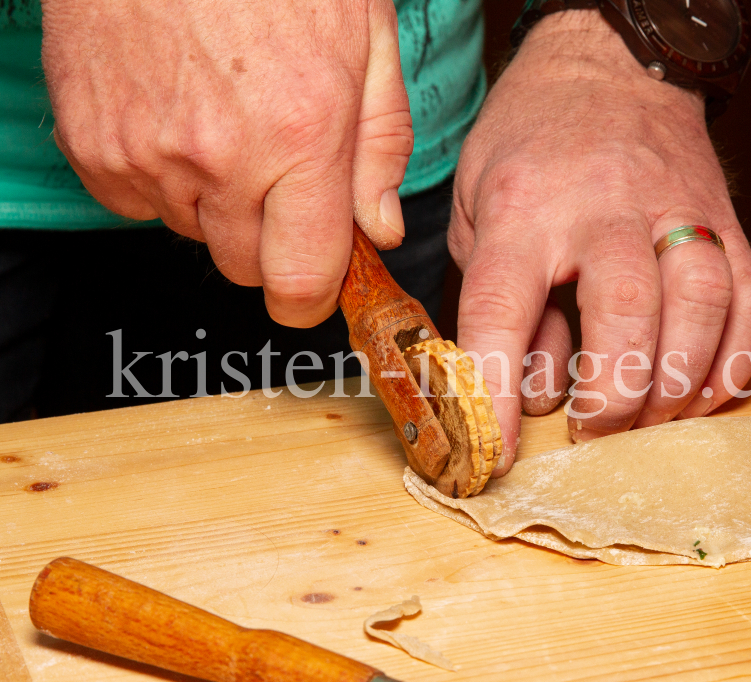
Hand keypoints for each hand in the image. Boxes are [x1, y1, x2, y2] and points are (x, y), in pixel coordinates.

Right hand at [41, 0, 412, 326]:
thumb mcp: (366, 41)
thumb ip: (380, 149)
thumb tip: (381, 230)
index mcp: (300, 136)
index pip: (300, 280)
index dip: (312, 295)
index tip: (318, 281)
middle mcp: (220, 155)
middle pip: (247, 267)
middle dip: (271, 238)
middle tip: (278, 170)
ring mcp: (146, 152)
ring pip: (194, 232)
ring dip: (216, 200)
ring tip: (226, 119)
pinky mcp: (93, 144)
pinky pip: (138, 203)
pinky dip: (162, 177)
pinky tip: (178, 116)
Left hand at [449, 10, 750, 473]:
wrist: (610, 63)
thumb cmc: (532, 145)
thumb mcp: (479, 211)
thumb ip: (500, 300)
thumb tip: (530, 393)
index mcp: (525, 208)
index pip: (503, 308)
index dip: (495, 391)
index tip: (494, 454)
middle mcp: (605, 208)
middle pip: (625, 310)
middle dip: (614, 393)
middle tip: (593, 430)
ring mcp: (677, 211)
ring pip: (700, 305)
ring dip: (677, 384)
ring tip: (650, 420)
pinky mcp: (729, 221)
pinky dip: (733, 362)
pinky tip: (702, 393)